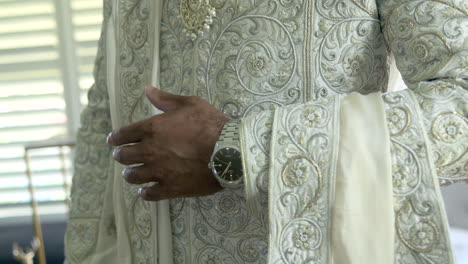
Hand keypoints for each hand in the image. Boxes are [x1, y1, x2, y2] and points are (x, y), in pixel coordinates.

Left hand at [107, 86, 226, 200]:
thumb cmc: (210, 123)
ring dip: (131, 174)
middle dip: (121, 156)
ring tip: (134, 174)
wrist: (229, 150)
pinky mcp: (170, 188)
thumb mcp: (190, 104)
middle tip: (123, 156)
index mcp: (152, 128)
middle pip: (124, 157)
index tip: (114, 141)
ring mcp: (159, 171)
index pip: (123, 134)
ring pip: (133, 176)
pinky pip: (149, 194)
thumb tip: (148, 90)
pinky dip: (145, 193)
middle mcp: (150, 151)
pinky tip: (146, 191)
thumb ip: (166, 99)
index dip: (116, 138)